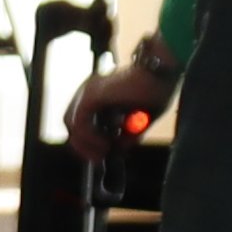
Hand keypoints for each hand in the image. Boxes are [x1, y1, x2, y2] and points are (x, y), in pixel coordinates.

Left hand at [65, 40, 176, 159]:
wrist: (161, 74)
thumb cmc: (155, 91)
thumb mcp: (138, 119)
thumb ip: (126, 133)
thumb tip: (119, 148)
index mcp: (96, 91)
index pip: (79, 120)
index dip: (85, 140)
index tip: (99, 152)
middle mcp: (88, 89)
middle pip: (70, 123)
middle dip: (82, 144)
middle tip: (98, 156)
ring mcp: (87, 90)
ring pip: (72, 124)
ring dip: (85, 143)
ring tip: (103, 150)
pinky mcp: (91, 95)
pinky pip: (79, 123)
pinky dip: (89, 138)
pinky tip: (105, 143)